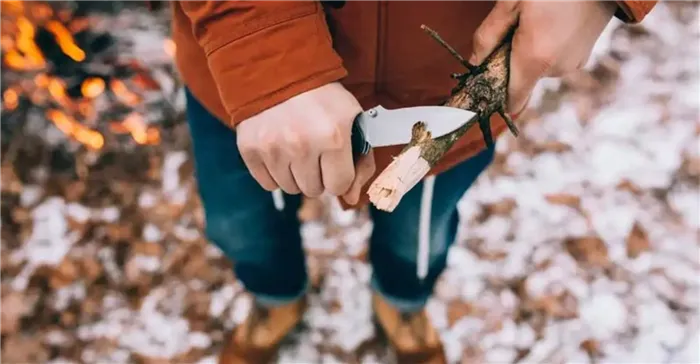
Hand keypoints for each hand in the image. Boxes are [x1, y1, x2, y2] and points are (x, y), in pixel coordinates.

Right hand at [236, 82, 375, 204]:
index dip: (339, 174)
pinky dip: (275, 172)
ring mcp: (273, 148)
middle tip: (314, 150)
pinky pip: (268, 183)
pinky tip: (279, 149)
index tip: (334, 159)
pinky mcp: (250, 149)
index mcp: (333, 137)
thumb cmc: (322, 98)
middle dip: (317, 174)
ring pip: (290, 188)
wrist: (278, 69)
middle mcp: (302, 145)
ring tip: (296, 147)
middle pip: (314, 190)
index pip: (338, 185)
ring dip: (296, 174)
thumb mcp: (352, 119)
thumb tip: (349, 199)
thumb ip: (361, 161)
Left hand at [469, 0, 616, 113]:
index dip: (495, 94)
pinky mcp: (583, 56)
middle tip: (511, 28)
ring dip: (528, 51)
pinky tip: (551, 22)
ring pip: (536, 68)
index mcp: (535, 60)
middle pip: (520, 81)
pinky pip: (553, 59)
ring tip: (535, 19)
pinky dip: (546, 46)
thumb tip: (474, 63)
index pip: (511, 102)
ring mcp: (572, 64)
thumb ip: (488, 36)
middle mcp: (556, 70)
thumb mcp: (511, 3)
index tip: (484, 78)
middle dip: (509, 61)